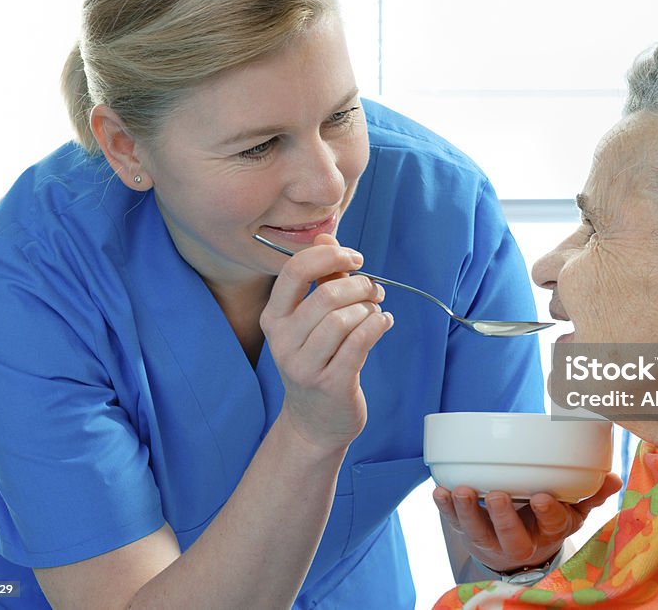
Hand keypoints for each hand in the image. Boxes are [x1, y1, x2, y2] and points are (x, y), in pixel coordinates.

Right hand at [262, 234, 392, 451]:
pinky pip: (360, 342)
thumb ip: (320, 279)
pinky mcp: (331, 383)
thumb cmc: (318, 360)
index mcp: (274, 318)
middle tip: (375, 289)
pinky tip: (383, 323)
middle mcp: (283, 341)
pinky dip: (378, 326)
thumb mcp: (311, 320)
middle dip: (359, 285)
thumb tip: (326, 236)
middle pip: (326, 295)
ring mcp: (304, 365)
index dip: (329, 256)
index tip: (354, 258)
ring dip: (369, 309)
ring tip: (377, 311)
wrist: (315, 421)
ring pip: (344, 319)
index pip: (294, 271)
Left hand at [433, 473, 622, 572]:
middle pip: (511, 536)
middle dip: (503, 517)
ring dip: (467, 512)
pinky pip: (455, 523)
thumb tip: (613, 478)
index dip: (548, 512)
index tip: (542, 496)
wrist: (520, 551)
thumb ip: (591, 494)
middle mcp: (521, 540)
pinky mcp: (469, 532)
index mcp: (550, 531)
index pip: (552, 523)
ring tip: (460, 491)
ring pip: (478, 531)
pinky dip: (446, 508)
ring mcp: (492, 539)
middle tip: (497, 494)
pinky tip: (440, 491)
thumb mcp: (574, 511)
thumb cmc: (547, 520)